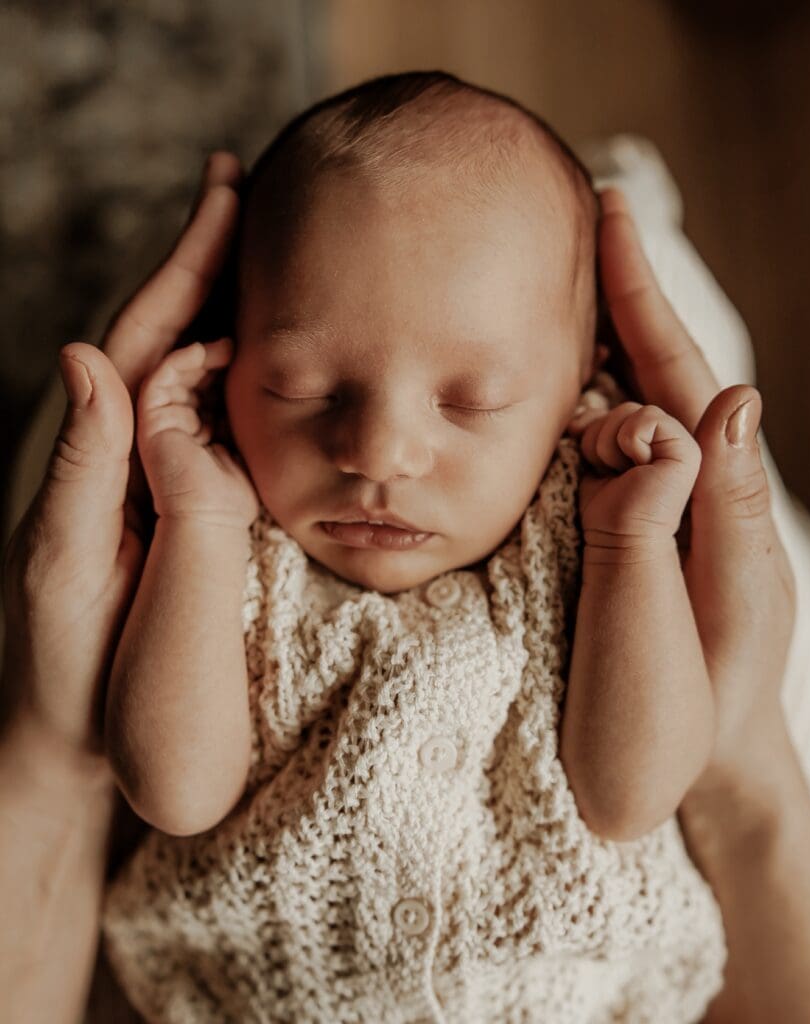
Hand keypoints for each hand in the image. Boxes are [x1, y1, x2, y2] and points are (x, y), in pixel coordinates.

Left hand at [1, 152, 243, 767]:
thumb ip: (83, 463)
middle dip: (226, 261)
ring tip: (294, 250)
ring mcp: (179, 476)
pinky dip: (267, 381)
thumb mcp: (59, 558)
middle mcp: (143, 448)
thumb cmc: (64, 659)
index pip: (148, 333)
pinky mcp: (210, 511)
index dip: (188, 261)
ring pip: (220, 376)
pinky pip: (241, 433)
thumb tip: (85, 353)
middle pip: (189, 334)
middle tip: (270, 189)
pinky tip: (297, 354)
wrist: (88, 736)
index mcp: (106, 447)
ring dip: (252, 309)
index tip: (227, 191)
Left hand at [570, 400, 700, 552]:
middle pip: (621, 408)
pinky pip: (647, 419)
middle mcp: (668, 441)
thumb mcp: (593, 461)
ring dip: (608, 446)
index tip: (594, 463)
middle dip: (599, 440)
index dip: (593, 428)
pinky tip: (636, 471)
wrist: (620, 542)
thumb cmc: (606, 510)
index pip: (615, 411)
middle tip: (610, 473)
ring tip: (620, 475)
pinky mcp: (687, 452)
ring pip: (630, 411)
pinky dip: (628, 441)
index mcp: (650, 443)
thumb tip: (582, 413)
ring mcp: (681, 444)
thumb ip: (594, 430)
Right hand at [590, 187, 795, 793]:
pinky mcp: (600, 523)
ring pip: (600, 397)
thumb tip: (727, 399)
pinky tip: (524, 371)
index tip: (611, 214)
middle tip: (564, 214)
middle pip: (634, 361)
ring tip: (532, 272)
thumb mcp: (733, 598)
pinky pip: (573, 449)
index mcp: (710, 477)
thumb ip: (724, 503)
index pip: (672, 364)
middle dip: (603, 288)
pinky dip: (553, 400)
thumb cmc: (716, 683)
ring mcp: (634, 495)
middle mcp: (670, 472)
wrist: (688, 749)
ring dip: (570, 333)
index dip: (640, 290)